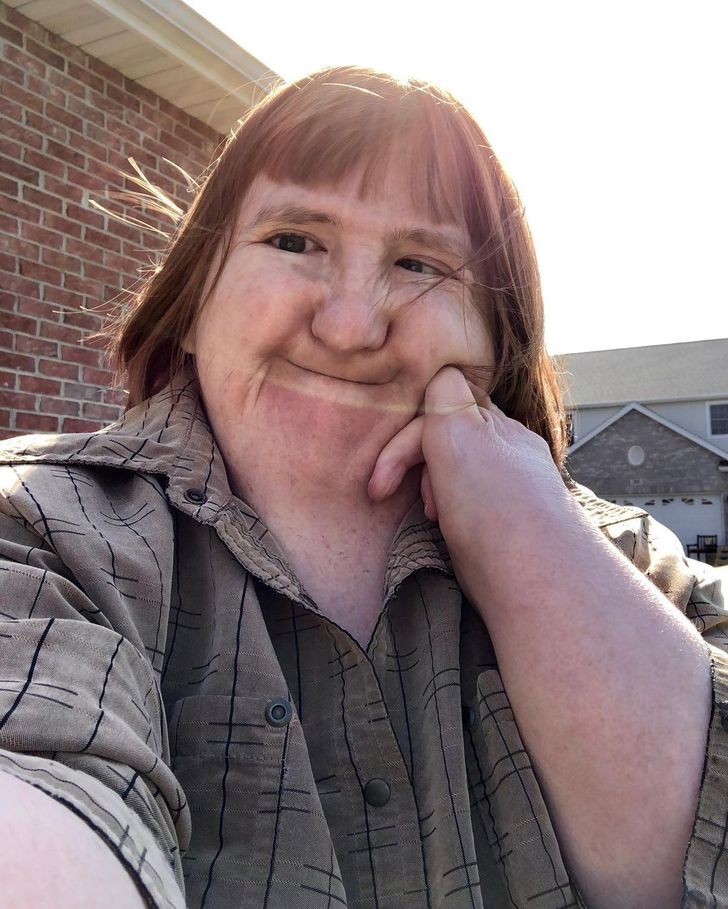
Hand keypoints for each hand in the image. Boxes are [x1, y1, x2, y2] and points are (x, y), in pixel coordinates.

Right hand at [368, 366, 571, 600]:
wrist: (534, 577)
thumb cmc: (491, 506)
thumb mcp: (458, 433)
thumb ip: (445, 397)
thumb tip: (443, 376)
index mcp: (495, 424)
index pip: (440, 406)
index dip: (406, 437)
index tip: (384, 477)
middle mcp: (508, 450)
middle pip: (448, 437)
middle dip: (414, 463)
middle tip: (392, 496)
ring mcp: (511, 488)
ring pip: (457, 471)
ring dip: (431, 488)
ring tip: (429, 516)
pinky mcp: (509, 526)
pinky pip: (471, 503)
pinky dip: (451, 511)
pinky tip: (447, 529)